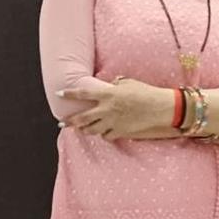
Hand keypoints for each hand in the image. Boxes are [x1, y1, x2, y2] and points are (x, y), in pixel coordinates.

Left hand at [57, 78, 173, 140]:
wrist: (158, 108)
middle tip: (62, 122)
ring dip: (85, 130)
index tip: (59, 94)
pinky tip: (103, 132)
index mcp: (107, 94)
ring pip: (92, 130)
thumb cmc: (145, 92)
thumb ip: (115, 84)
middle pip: (82, 118)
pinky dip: (103, 134)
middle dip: (70, 121)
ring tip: (80, 129)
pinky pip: (106, 136)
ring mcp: (113, 122)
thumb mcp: (128, 83)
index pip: (83, 94)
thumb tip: (111, 84)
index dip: (69, 94)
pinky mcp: (120, 132)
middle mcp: (107, 109)